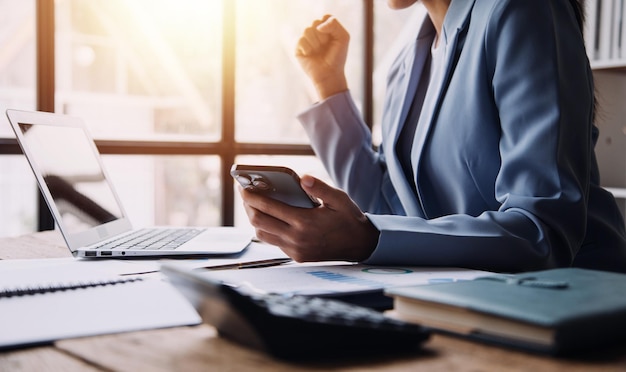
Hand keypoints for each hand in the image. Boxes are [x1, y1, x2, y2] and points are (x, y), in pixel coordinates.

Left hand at [239, 175, 378, 261]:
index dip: (252, 197)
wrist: (360, 245)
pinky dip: (267, 230)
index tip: (243, 188)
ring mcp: (295, 250)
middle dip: (248, 207)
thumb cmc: (349, 219)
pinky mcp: (297, 257)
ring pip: (263, 235)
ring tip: (254, 207)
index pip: (269, 208)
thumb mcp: (339, 199)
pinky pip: (274, 243)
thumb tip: (303, 178)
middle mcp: (297, 238)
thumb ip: (320, 187)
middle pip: (259, 222)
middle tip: (245, 195)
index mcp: (305, 222)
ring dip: (255, 221)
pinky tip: (270, 219)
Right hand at [295, 15, 349, 99]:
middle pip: (315, 22)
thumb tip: (318, 27)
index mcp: (326, 29)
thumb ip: (334, 24)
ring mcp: (306, 39)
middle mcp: (315, 33)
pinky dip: (308, 48)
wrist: (329, 74)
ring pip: (307, 30)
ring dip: (316, 42)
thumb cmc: (337, 57)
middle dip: (323, 36)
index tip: (333, 38)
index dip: (330, 27)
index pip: (325, 17)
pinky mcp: (298, 48)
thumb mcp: (343, 37)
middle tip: (325, 46)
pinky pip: (301, 40)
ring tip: (318, 51)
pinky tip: (310, 55)